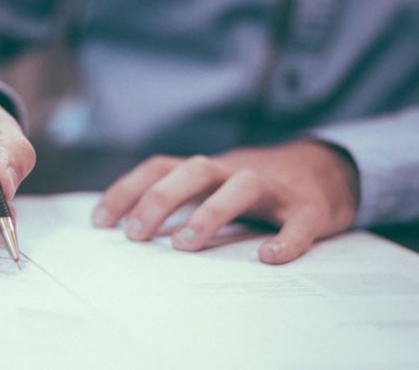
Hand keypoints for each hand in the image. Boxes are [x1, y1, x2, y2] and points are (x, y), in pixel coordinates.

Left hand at [92, 142, 358, 263]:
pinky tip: (270, 257)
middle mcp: (235, 171)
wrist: (327, 171)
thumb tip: (127, 229)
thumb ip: (178, 199)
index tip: (100, 222)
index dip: (127, 190)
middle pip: (194, 171)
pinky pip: (300, 221)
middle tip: (135, 234)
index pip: (159, 168)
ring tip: (183, 245)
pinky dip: (287, 239)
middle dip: (160, 199)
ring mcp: (274, 188)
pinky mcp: (310, 208)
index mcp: (207, 170)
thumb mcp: (211, 186)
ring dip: (210, 212)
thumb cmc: (254, 188)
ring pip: (242, 186)